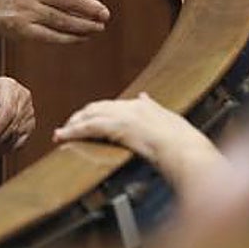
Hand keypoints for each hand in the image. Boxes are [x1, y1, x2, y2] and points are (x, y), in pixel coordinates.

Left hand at [53, 92, 225, 192]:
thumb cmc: (184, 144)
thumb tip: (145, 96)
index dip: (97, 113)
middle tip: (68, 127)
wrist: (186, 150)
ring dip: (73, 124)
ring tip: (62, 133)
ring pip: (90, 115)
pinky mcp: (118, 126)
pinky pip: (89, 127)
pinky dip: (73, 131)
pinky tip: (63, 136)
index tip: (87, 120)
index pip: (112, 106)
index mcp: (143, 106)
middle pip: (97, 107)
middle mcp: (131, 106)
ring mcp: (124, 115)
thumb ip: (155, 109)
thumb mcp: (171, 121)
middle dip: (81, 117)